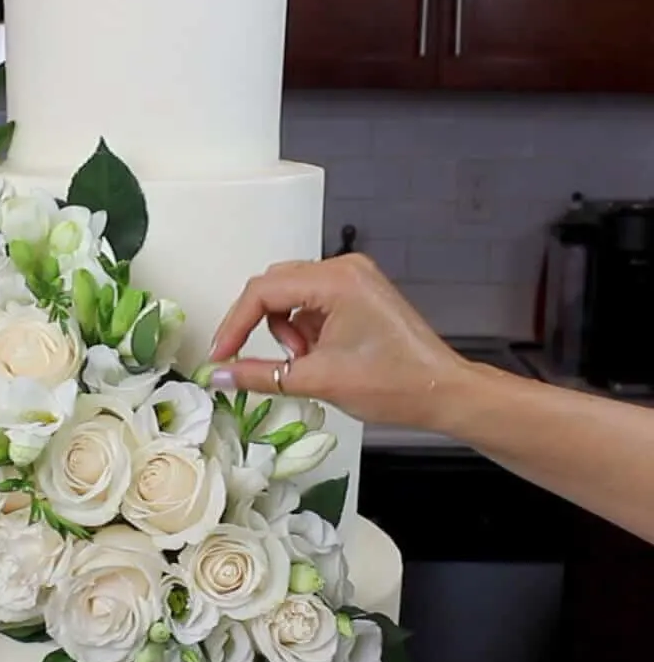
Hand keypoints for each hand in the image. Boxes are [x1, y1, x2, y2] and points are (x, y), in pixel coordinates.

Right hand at [207, 254, 470, 430]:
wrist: (444, 392)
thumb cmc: (393, 384)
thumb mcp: (317, 380)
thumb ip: (260, 375)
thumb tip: (219, 376)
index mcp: (336, 280)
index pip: (263, 291)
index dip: (234, 324)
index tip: (221, 356)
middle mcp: (344, 269)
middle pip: (274, 286)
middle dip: (261, 326)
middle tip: (260, 362)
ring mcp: (354, 279)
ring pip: (291, 296)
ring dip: (285, 330)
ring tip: (306, 361)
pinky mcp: (359, 293)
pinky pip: (312, 303)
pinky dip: (304, 330)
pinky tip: (320, 355)